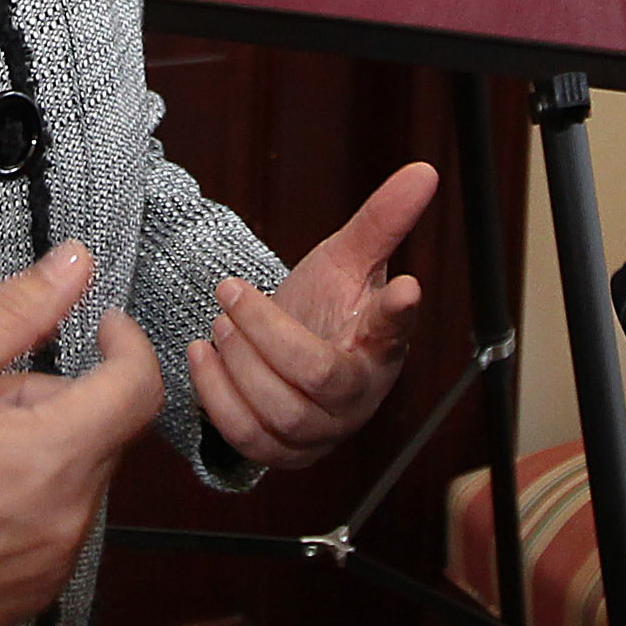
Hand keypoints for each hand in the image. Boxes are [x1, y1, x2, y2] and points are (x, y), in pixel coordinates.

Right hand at [0, 240, 162, 625]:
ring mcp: (51, 567)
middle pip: (100, 429)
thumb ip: (14, 313)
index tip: (101, 327)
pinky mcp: (33, 596)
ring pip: (79, 478)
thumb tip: (75, 264)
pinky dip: (29, 504)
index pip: (139, 387)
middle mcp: (64, 521)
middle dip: (52, 401)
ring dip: (41, 454)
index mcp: (47, 459)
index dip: (126, 343)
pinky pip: (59, 527)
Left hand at [187, 162, 436, 468]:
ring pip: (280, 412)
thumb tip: (423, 171)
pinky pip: (247, 437)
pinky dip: (216, 394)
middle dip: (266, 332)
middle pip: (318, 376)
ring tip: (222, 323)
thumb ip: (381, 220)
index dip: (398, 313)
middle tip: (232, 293)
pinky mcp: (282, 453)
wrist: (287, 355)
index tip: (406, 285)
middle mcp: (358, 397)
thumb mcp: (348, 260)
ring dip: (239, 362)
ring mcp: (321, 432)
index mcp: (382, 346)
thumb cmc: (328, 309)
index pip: (393, 331)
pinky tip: (202, 354)